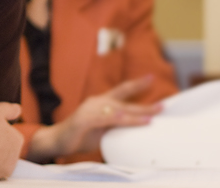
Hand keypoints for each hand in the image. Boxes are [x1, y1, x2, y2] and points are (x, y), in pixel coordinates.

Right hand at [26, 75, 161, 162]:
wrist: (57, 140)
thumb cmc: (79, 135)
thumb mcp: (102, 129)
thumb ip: (116, 125)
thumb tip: (135, 126)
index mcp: (102, 103)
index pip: (122, 91)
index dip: (137, 85)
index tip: (151, 78)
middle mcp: (97, 102)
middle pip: (124, 99)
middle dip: (145, 102)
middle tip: (163, 104)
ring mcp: (90, 109)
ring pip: (117, 110)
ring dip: (135, 113)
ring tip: (151, 117)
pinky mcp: (84, 119)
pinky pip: (104, 118)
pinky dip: (116, 118)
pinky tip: (125, 118)